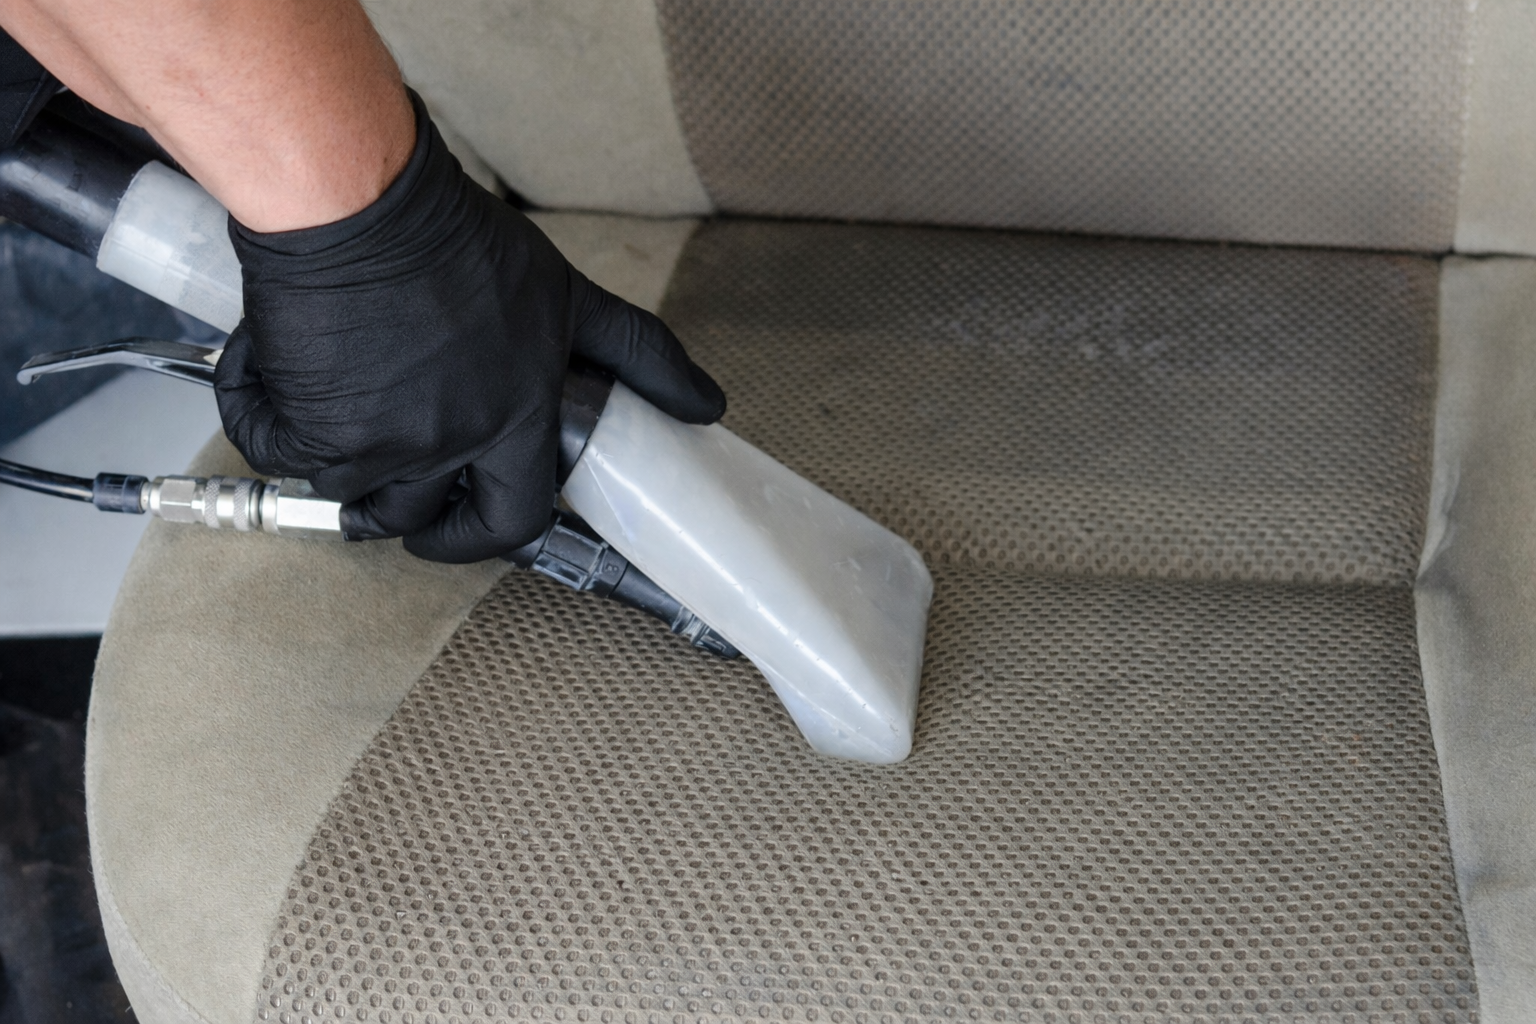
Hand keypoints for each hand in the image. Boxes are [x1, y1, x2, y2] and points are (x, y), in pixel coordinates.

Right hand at [214, 92, 724, 562]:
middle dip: (401, 505)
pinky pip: (276, 449)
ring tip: (337, 404)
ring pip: (346, 489)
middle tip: (389, 472)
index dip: (483, 538)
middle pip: (415, 518)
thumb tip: (706, 404)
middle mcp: (445, 445)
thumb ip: (642, 357)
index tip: (463, 529)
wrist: (359, 202)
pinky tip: (280, 376)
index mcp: (513, 424)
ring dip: (338, 456)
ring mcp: (373, 443)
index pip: (512, 524)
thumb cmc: (458, 243)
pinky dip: (268, 416)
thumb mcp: (570, 298)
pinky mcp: (306, 424)